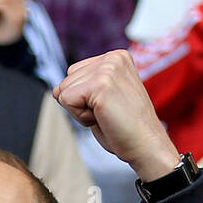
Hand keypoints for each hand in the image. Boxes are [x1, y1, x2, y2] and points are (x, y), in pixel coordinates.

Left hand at [54, 50, 180, 180]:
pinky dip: (79, 116)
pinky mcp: (101, 84)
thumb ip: (87, 85)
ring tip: (106, 115)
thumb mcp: (104, 97)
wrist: (145, 144)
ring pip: (64, 91)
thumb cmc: (125, 128)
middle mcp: (112, 58)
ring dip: (80, 111)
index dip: (82, 97)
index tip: (107, 106)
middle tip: (106, 113)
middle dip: (79, 104)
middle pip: (66, 80)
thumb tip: (56, 89)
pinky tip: (102, 118)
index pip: (73, 73)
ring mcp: (108, 68)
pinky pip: (66, 100)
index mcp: (116, 57)